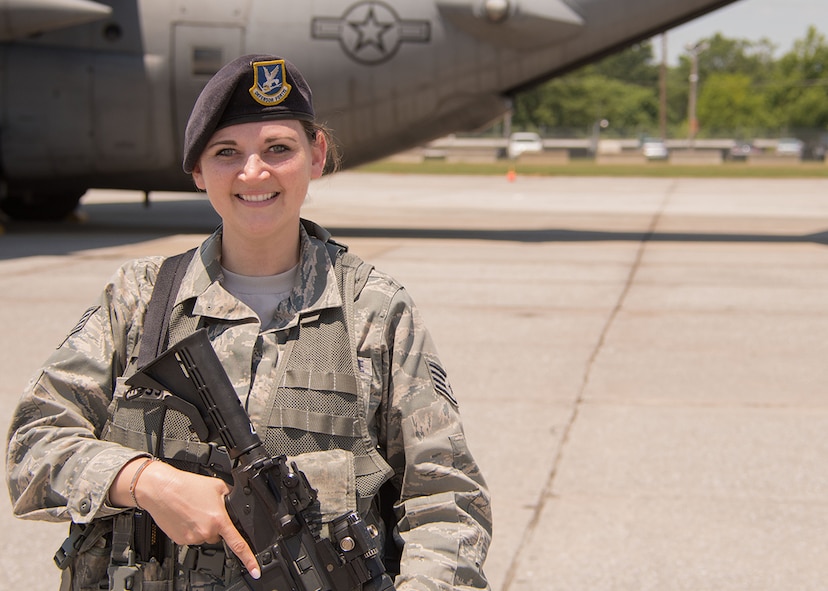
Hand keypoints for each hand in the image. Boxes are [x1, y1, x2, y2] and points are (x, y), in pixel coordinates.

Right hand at [110, 458, 260, 578]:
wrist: (161, 489)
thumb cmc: (186, 485)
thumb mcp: (217, 486)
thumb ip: (230, 496)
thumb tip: (236, 501)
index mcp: (219, 520)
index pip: (238, 544)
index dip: (248, 559)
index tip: (255, 571)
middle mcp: (206, 532)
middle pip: (218, 536)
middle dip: (216, 525)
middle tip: (206, 509)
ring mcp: (192, 538)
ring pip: (204, 536)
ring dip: (202, 526)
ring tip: (193, 509)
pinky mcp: (180, 541)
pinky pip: (191, 537)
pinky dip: (190, 529)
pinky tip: (185, 516)